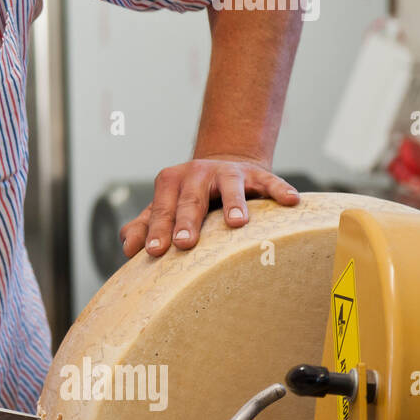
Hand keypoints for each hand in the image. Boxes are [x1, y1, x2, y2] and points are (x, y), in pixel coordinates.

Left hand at [120, 154, 299, 257]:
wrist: (223, 168)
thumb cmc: (188, 199)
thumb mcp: (165, 208)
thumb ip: (144, 226)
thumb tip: (129, 248)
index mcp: (170, 182)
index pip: (161, 208)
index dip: (156, 229)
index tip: (153, 251)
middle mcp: (197, 173)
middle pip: (191, 198)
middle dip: (187, 221)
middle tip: (185, 244)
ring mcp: (228, 172)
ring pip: (231, 186)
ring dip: (233, 203)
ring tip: (237, 223)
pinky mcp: (256, 174)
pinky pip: (269, 180)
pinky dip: (280, 190)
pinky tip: (291, 202)